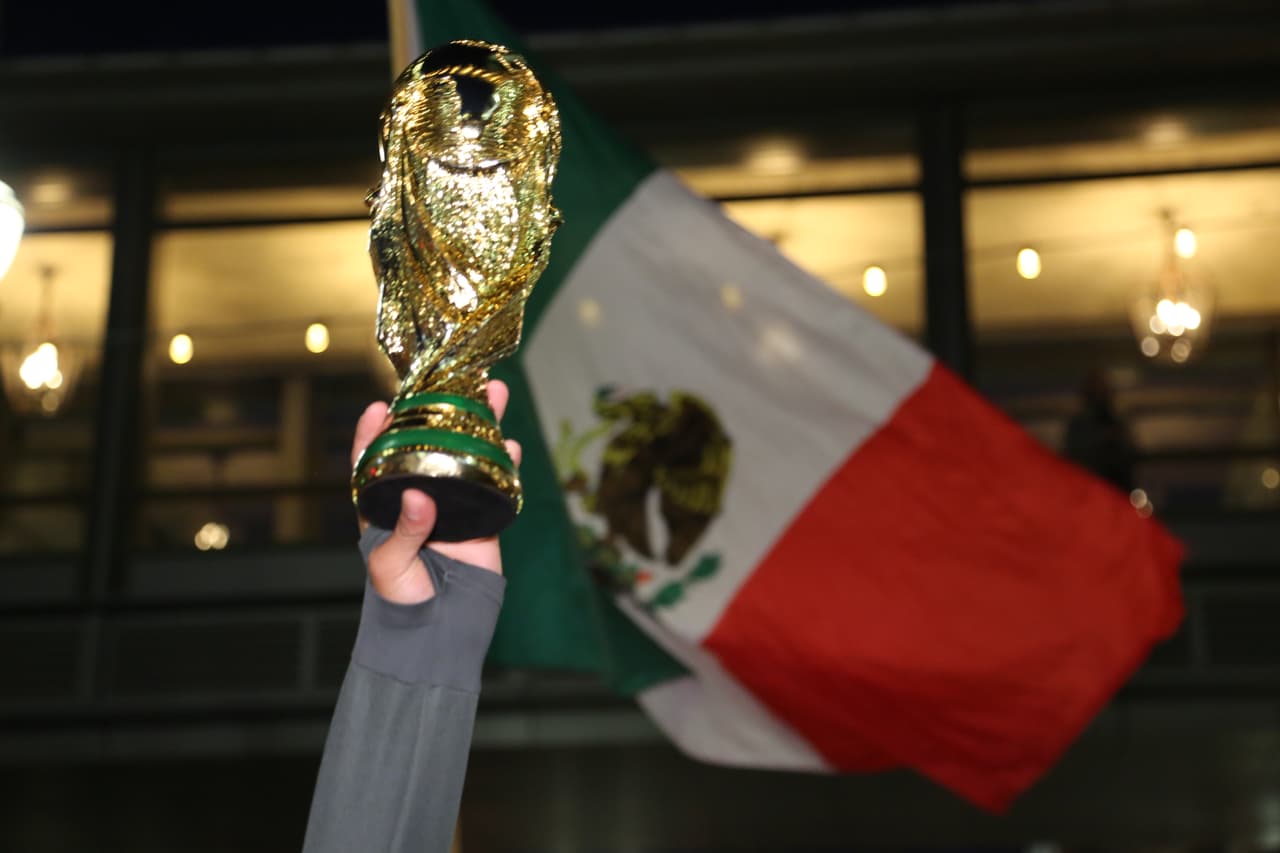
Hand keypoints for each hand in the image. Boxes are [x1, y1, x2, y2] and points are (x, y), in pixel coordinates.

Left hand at [350, 380, 521, 603]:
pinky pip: (495, 483)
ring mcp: (452, 504)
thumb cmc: (401, 599)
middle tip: (452, 381)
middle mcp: (418, 496)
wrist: (440, 628)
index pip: (374, 460)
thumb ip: (403, 531)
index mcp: (384, 504)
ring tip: (494, 393)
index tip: (380, 405)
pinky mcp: (482, 517)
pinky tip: (512, 444)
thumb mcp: (389, 566)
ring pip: (466, 454)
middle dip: (440, 411)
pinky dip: (505, 462)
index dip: (374, 431)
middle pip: (428, 444)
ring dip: (481, 424)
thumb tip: (419, 495)